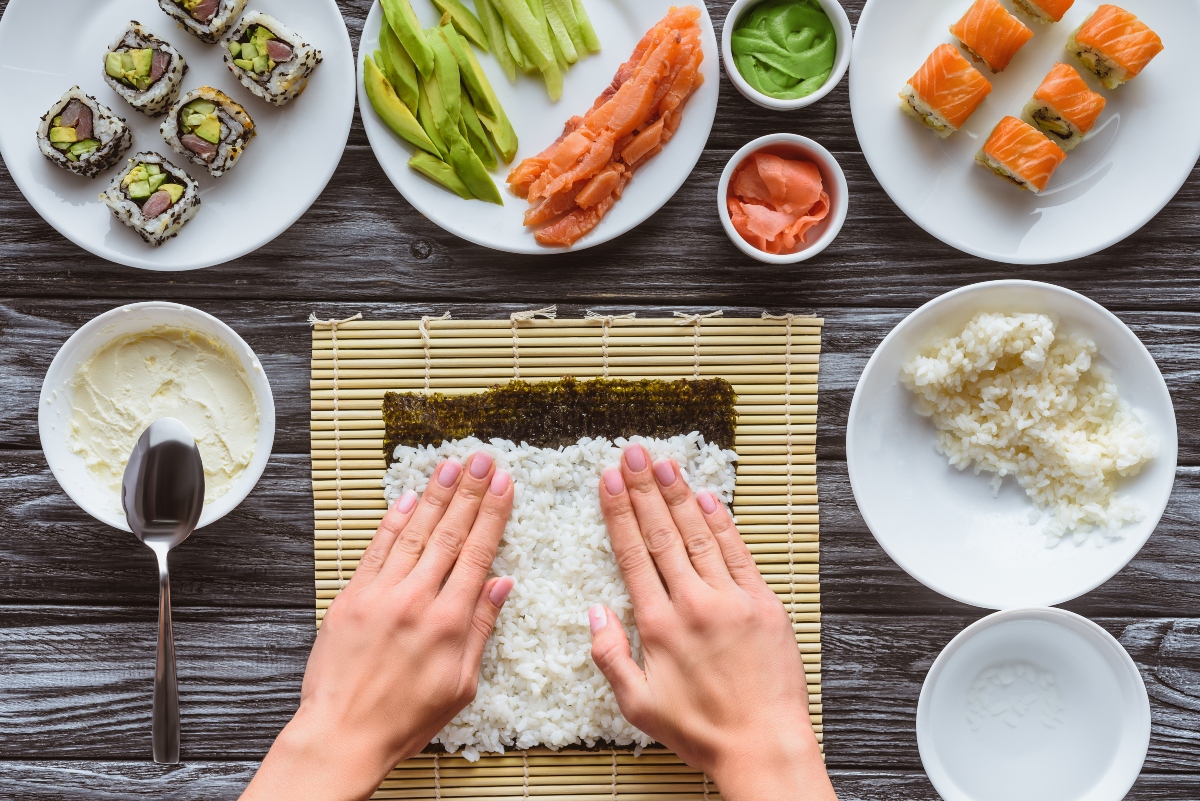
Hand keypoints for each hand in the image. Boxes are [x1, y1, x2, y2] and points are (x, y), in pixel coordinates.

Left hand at [241, 453, 514, 800]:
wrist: (342, 735)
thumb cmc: (405, 719)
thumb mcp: (461, 684)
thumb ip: (481, 629)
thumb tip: (500, 584)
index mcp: (449, 623)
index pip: (477, 553)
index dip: (493, 514)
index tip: (505, 484)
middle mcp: (416, 601)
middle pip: (449, 534)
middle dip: (470, 492)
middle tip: (483, 460)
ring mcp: (380, 596)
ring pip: (414, 534)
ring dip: (436, 496)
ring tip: (452, 466)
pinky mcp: (350, 598)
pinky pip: (376, 550)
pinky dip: (393, 522)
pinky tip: (408, 498)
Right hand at [591, 444, 835, 800]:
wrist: (763, 745)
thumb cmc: (701, 730)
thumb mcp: (638, 705)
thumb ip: (610, 656)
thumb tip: (594, 611)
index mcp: (659, 626)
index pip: (633, 554)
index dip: (619, 513)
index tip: (608, 480)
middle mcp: (694, 604)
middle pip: (663, 534)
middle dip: (644, 490)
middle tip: (633, 454)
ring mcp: (733, 600)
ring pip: (700, 535)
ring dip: (680, 495)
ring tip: (664, 463)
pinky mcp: (765, 604)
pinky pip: (740, 554)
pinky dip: (723, 523)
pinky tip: (708, 498)